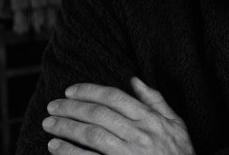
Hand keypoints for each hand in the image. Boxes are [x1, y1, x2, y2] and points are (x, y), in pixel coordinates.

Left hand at [42, 77, 194, 154]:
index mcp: (149, 118)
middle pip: (98, 114)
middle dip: (72, 107)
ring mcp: (127, 153)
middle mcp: (138, 133)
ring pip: (91, 135)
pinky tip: (55, 147)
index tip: (71, 90)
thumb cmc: (179, 153)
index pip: (114, 97)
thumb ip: (155, 100)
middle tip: (53, 105)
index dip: (90, 91)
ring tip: (49, 123)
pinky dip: (69, 153)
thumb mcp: (176, 122)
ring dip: (66, 127)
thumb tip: (134, 80)